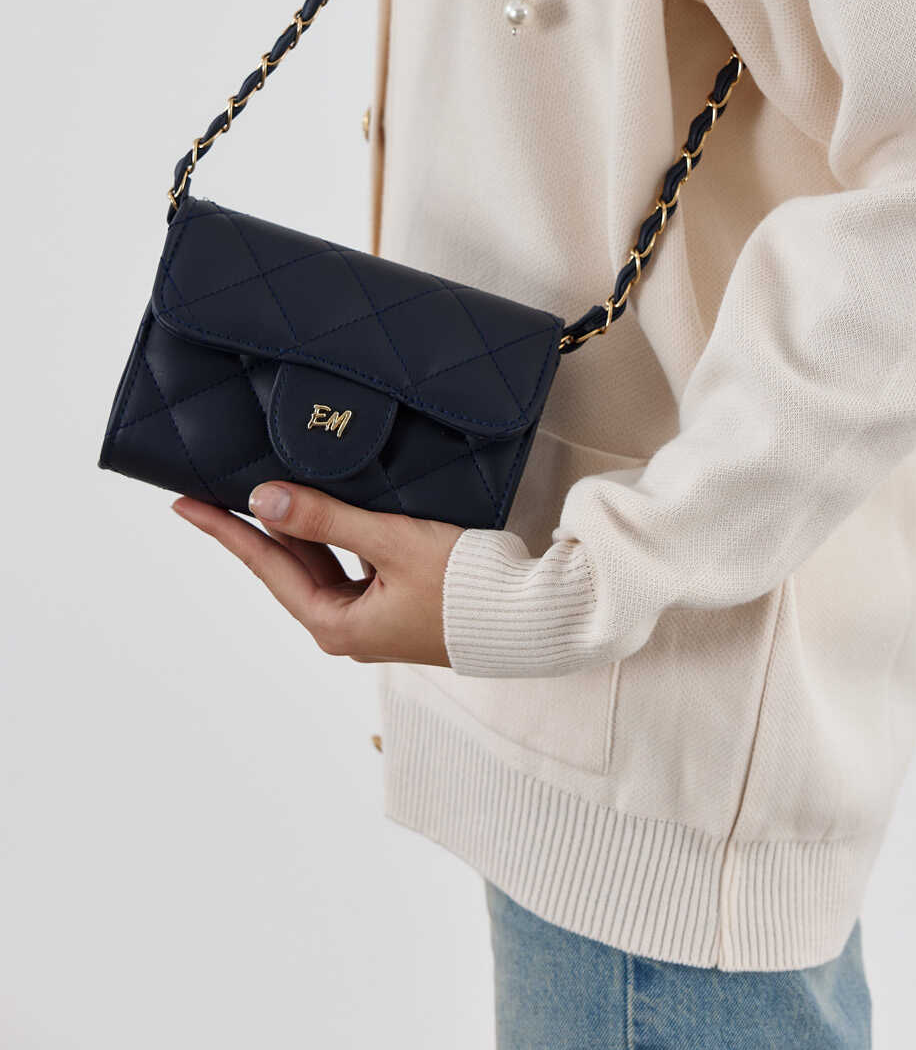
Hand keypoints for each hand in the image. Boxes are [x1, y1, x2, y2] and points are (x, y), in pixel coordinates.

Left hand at [171, 483, 463, 666]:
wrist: (531, 615)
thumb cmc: (466, 585)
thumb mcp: (391, 543)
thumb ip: (327, 519)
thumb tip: (264, 499)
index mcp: (337, 624)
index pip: (266, 566)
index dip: (225, 531)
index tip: (185, 504)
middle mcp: (349, 626)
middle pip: (289, 565)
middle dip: (257, 525)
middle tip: (218, 487)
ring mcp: (374, 616)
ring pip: (322, 562)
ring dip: (299, 526)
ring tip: (269, 488)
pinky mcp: (399, 601)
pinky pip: (352, 561)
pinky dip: (337, 532)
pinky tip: (333, 503)